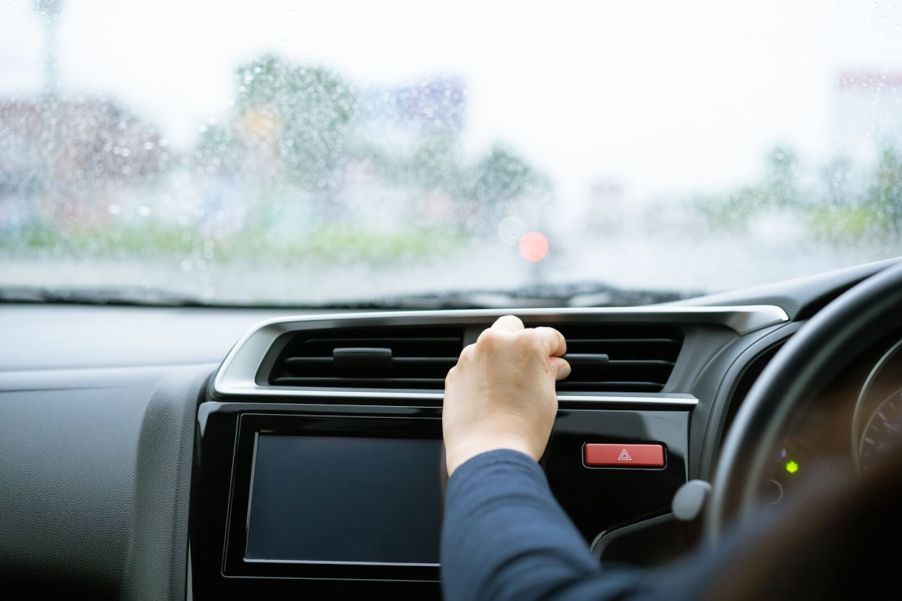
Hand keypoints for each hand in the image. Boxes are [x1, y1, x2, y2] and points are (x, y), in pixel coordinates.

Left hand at [442, 315, 569, 474]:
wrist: (487, 452)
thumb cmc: (521, 429)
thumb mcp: (549, 396)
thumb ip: (550, 372)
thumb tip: (554, 366)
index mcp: (525, 343)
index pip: (548, 335)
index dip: (556, 347)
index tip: (556, 356)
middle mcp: (495, 343)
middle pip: (512, 327)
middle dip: (523, 341)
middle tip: (533, 364)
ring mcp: (471, 357)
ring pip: (489, 344)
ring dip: (500, 356)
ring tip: (510, 383)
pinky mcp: (455, 373)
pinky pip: (472, 364)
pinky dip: (482, 373)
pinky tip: (491, 393)